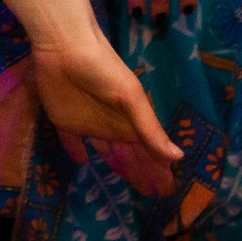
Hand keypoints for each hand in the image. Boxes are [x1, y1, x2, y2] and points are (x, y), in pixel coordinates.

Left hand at [31, 28, 181, 195]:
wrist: (64, 46)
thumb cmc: (103, 70)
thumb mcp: (131, 97)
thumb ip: (150, 128)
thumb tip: (178, 158)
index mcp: (131, 122)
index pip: (148, 153)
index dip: (158, 171)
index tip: (168, 191)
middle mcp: (112, 126)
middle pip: (129, 156)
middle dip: (142, 173)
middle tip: (154, 195)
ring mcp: (88, 123)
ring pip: (106, 152)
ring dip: (117, 166)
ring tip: (129, 183)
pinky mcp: (63, 121)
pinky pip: (71, 142)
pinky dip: (77, 152)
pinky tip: (83, 161)